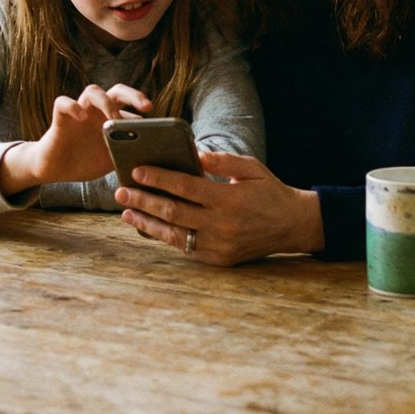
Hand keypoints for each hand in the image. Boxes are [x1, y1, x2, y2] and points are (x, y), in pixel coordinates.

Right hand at [0, 84, 151, 193]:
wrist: (56, 170)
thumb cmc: (86, 162)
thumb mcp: (112, 160)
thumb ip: (129, 154)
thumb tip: (153, 157)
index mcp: (113, 119)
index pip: (132, 106)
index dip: (145, 113)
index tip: (160, 124)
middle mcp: (98, 111)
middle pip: (117, 91)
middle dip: (133, 95)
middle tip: (147, 106)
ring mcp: (79, 112)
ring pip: (93, 90)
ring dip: (106, 102)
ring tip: (114, 119)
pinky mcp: (60, 117)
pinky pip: (63, 102)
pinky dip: (72, 106)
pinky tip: (81, 117)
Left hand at [115, 151, 325, 265]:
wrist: (293, 226)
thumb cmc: (269, 191)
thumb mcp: (251, 168)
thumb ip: (221, 160)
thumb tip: (191, 153)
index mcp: (228, 199)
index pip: (185, 187)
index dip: (159, 178)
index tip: (137, 170)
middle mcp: (222, 225)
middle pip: (172, 212)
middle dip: (143, 200)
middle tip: (121, 191)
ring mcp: (219, 246)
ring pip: (174, 235)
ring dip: (146, 223)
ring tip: (127, 212)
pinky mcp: (219, 259)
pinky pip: (185, 248)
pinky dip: (165, 237)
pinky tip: (149, 227)